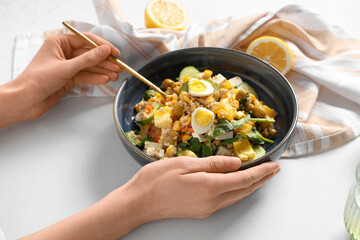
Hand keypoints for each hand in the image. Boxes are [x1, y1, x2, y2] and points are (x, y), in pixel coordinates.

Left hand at [0, 33, 121, 126]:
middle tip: (119, 67)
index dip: (102, 46)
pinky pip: (85, 76)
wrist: (26, 100)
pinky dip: (95, 78)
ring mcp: (67, 66)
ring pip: (89, 67)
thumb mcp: (66, 68)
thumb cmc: (38, 80)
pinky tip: (105, 80)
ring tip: (116, 75)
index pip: (86, 40)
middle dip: (105, 61)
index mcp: (59, 43)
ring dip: (103, 71)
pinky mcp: (68, 79)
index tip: (115, 53)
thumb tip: (105, 51)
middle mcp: (64, 53)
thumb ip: (88, 59)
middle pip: (89, 54)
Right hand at [119, 156, 279, 220]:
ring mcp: (206, 208)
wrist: (138, 204)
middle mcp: (212, 201)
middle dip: (262, 180)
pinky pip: (226, 200)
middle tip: (274, 170)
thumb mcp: (184, 164)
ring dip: (251, 186)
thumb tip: (235, 163)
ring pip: (236, 196)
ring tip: (261, 176)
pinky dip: (237, 190)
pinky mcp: (200, 211)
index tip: (274, 165)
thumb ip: (212, 164)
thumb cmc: (155, 180)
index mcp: (209, 186)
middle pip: (244, 190)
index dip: (262, 172)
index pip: (244, 179)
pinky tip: (237, 184)